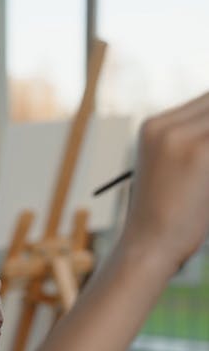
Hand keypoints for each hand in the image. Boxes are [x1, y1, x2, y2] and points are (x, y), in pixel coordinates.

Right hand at [121, 92, 208, 275]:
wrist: (148, 248)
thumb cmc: (164, 219)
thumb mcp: (173, 173)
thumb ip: (196, 145)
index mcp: (153, 128)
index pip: (207, 101)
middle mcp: (165, 125)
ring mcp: (181, 136)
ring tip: (206, 178)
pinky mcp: (200, 151)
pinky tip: (208, 187)